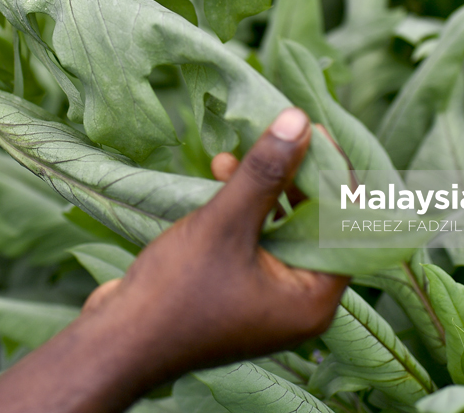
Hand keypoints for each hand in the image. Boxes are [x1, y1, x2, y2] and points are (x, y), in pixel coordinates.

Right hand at [82, 107, 347, 378]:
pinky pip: (256, 241)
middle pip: (315, 225)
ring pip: (282, 229)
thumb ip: (266, 173)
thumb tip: (300, 120)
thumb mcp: (224, 225)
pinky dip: (243, 210)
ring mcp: (268, 299)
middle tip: (275, 135)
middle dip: (292, 178)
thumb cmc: (176, 293)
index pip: (345, 226)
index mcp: (313, 299)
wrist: (118, 342)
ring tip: (231, 157)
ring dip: (263, 190)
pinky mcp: (239, 292)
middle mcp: (299, 302)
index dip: (332, 176)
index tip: (311, 131)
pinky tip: (219, 179)